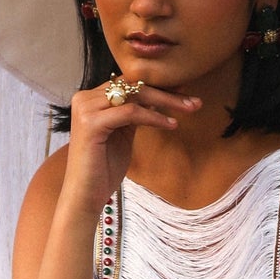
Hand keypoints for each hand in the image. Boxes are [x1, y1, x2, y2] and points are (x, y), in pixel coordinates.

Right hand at [58, 80, 200, 219]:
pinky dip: (154, 117)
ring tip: (189, 109)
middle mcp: (85, 98)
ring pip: (134, 95)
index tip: (185, 92)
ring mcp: (86, 108)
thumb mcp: (123, 133)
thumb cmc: (104, 168)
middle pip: (133, 86)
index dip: (158, 86)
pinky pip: (131, 113)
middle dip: (167, 92)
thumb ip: (134, 114)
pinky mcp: (91, 122)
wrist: (86, 195)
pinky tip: (172, 125)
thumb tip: (158, 98)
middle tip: (194, 101)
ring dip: (166, 102)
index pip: (129, 83)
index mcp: (91, 98)